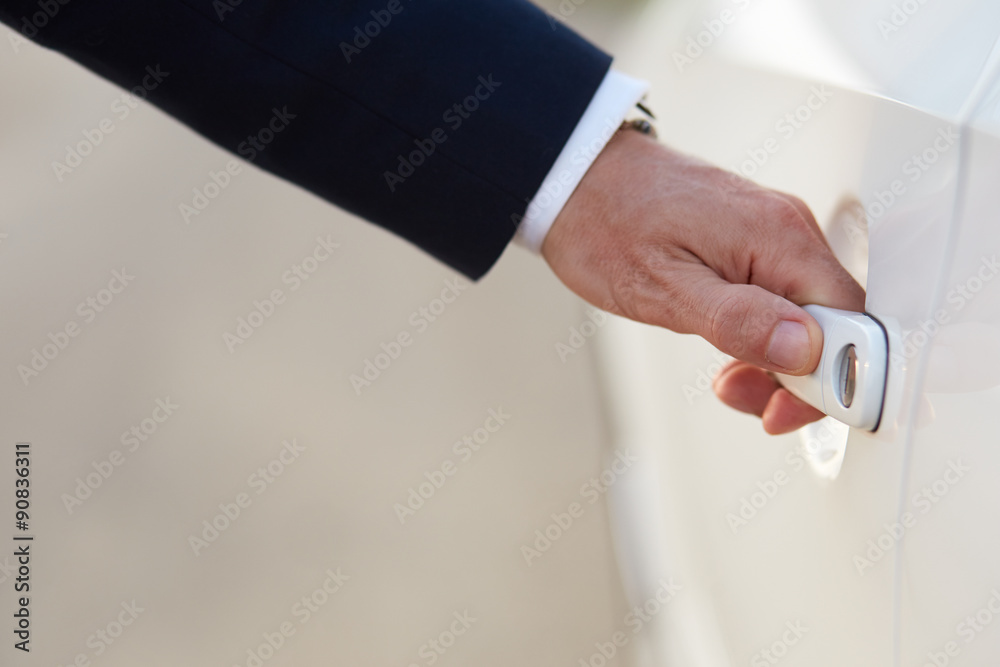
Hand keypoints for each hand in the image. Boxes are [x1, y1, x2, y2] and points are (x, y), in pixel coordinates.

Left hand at [542, 127, 865, 433]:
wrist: (576, 179)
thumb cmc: (606, 225)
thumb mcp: (664, 289)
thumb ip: (738, 320)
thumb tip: (804, 348)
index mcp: (778, 237)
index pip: (850, 321)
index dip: (833, 377)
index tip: (788, 409)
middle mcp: (787, 230)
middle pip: (834, 323)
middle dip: (798, 377)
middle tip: (749, 401)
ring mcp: (771, 234)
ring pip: (807, 317)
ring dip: (777, 363)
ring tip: (727, 379)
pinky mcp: (752, 242)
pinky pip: (781, 299)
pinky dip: (762, 336)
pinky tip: (730, 352)